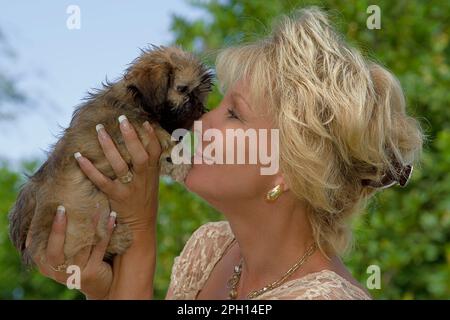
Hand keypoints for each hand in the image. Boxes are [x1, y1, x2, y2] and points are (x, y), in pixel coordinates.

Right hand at [26, 205, 115, 299]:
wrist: (99, 286)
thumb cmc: (79, 263)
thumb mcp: (64, 254)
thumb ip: (57, 238)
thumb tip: (55, 206)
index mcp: (45, 264)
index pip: (37, 246)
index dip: (43, 227)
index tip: (55, 207)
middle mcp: (57, 271)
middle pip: (54, 250)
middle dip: (57, 228)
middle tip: (62, 208)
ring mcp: (74, 273)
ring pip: (81, 245)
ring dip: (90, 223)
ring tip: (95, 205)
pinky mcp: (92, 272)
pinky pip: (100, 247)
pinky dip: (106, 230)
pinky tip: (112, 217)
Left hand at [74, 116, 161, 230]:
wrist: (141, 227)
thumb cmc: (144, 201)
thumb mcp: (151, 182)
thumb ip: (148, 165)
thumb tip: (141, 143)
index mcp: (153, 174)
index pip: (155, 152)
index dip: (151, 136)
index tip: (143, 122)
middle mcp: (143, 179)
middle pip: (140, 155)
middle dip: (131, 137)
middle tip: (121, 119)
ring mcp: (130, 188)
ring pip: (120, 165)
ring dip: (109, 146)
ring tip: (100, 130)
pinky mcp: (116, 197)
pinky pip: (101, 181)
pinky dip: (89, 168)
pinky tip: (79, 157)